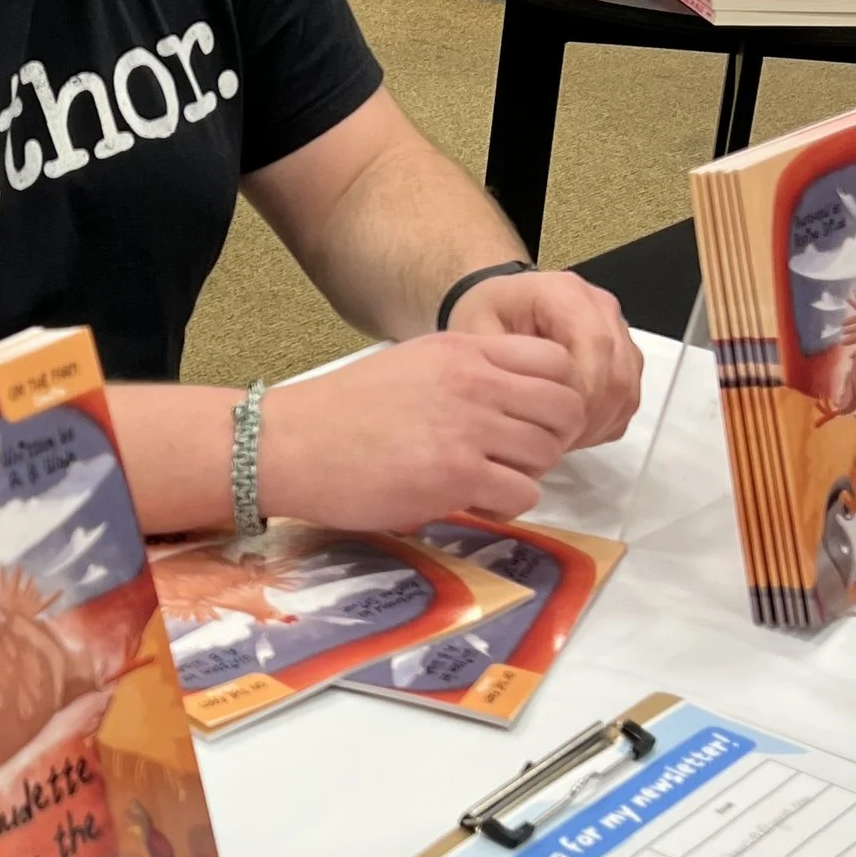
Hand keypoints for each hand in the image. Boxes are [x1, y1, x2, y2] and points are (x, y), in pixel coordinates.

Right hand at [259, 332, 589, 530]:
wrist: (291, 443)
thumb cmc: (341, 411)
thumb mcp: (412, 364)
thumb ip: (465, 372)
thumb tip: (510, 397)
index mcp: (465, 350)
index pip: (556, 361)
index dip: (554, 395)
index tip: (529, 418)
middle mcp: (475, 382)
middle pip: (564, 408)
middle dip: (550, 438)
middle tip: (516, 457)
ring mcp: (469, 427)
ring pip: (549, 453)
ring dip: (527, 474)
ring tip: (490, 482)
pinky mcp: (457, 475)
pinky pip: (523, 494)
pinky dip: (506, 506)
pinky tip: (474, 503)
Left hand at [446, 268, 642, 449]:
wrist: (500, 305)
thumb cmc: (486, 316)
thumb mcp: (476, 335)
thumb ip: (505, 367)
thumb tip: (534, 407)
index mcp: (566, 293)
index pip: (596, 345)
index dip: (579, 393)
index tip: (547, 424)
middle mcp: (600, 307)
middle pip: (617, 372)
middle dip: (588, 416)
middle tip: (552, 441)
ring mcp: (617, 331)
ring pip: (627, 389)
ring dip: (597, 423)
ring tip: (558, 439)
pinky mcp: (624, 356)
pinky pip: (627, 398)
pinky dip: (604, 422)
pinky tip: (570, 432)